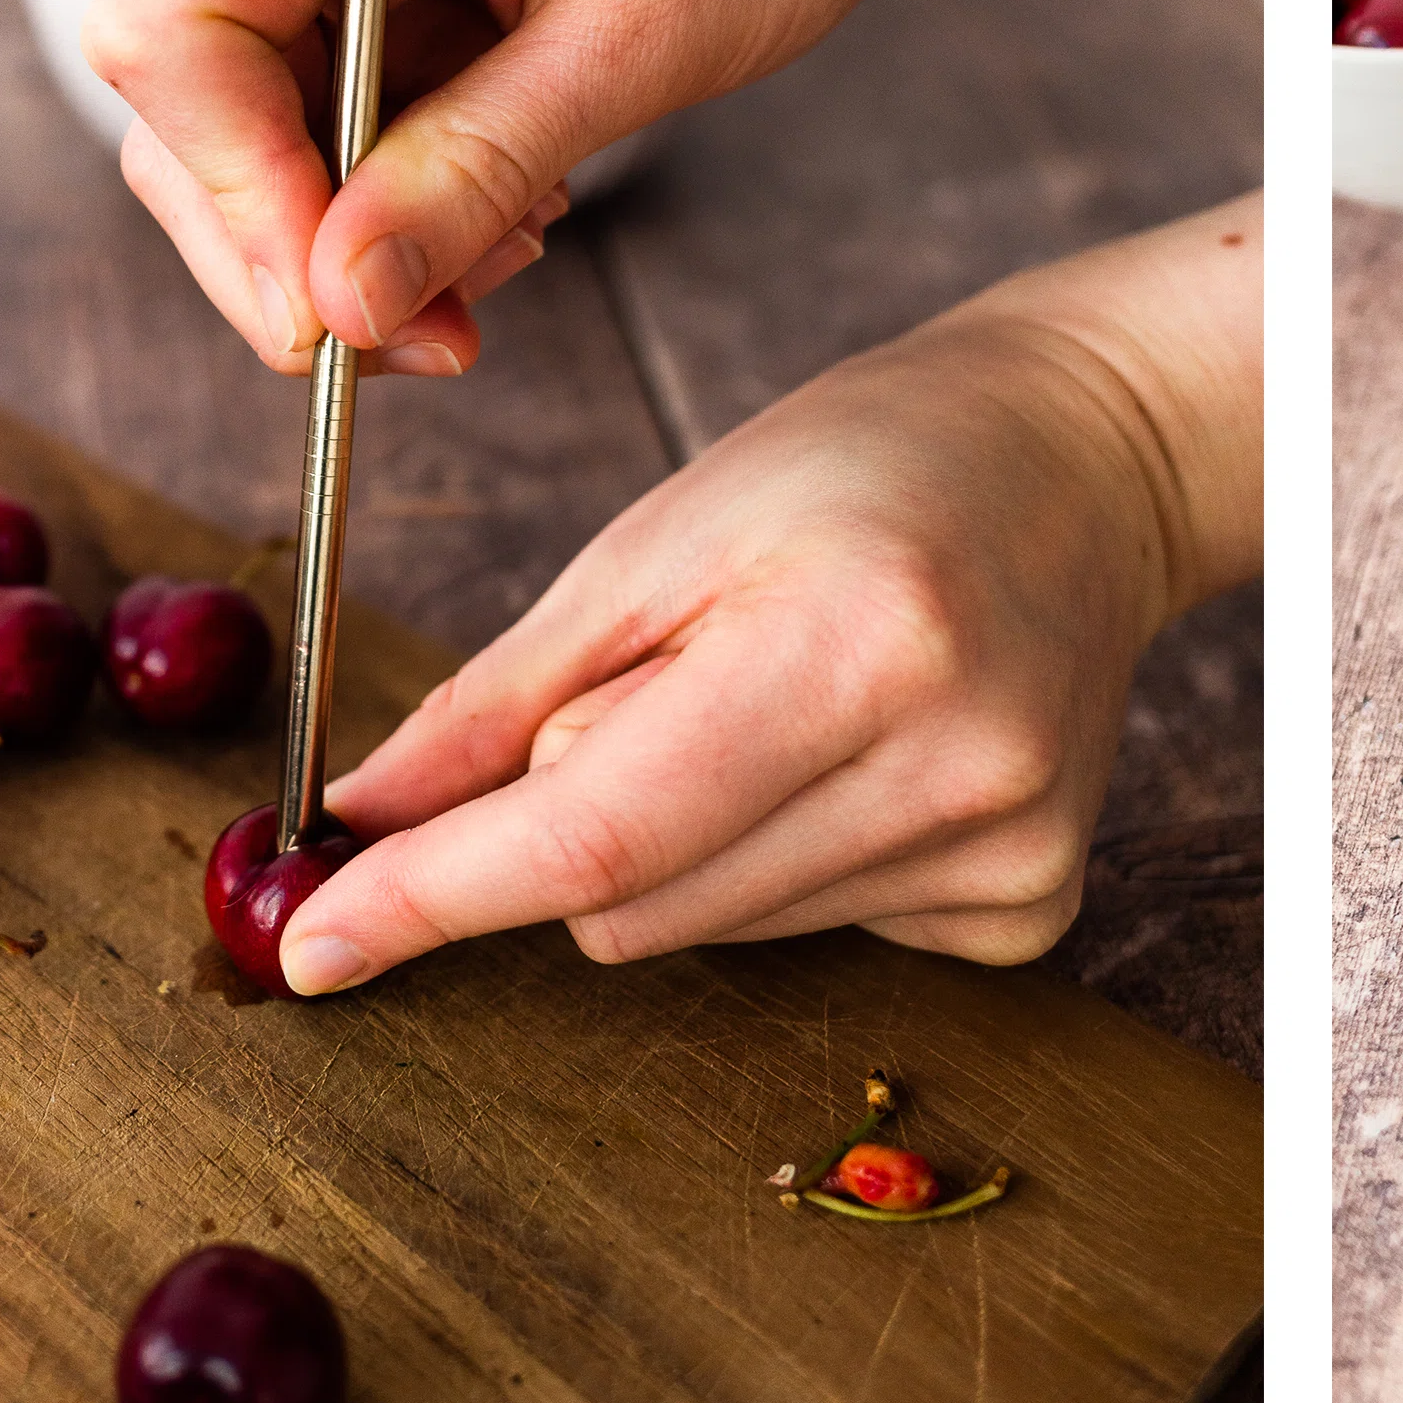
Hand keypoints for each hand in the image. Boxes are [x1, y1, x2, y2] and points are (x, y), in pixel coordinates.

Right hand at [89, 0, 983, 377]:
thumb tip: (342, 303)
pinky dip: (411, 199)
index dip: (230, 186)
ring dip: (358, 238)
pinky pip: (349, 120)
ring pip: (264, 128)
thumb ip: (481, 162)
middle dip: (288, 245)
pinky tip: (520, 218)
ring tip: (503, 273)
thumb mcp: (647, 31)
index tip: (332, 306)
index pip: (178, 24)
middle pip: (193, 97)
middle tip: (421, 344)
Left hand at [276, 195, 1261, 990]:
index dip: (439, 895)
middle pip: (634, 904)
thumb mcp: (664, 531)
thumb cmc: (871, 462)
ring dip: (683, 841)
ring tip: (782, 697)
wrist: (1089, 458)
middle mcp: (952, 765)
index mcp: (854, 643)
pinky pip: (812, 942)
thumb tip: (361, 822)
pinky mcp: (1030, 902)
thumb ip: (506, 693)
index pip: (598, 832)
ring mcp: (1007, 847)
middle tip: (655, 681)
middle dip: (572, 821)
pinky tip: (858, 753)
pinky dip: (782, 859)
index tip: (313, 945)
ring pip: (707, 935)